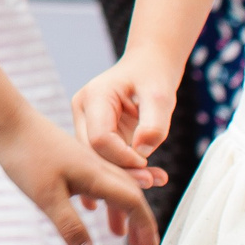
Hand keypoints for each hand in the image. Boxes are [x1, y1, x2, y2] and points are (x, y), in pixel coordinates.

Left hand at [0, 106, 160, 244]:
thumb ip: (69, 225)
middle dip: (140, 220)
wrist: (6, 118)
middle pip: (130, 193)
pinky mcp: (70, 156)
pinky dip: (105, 197)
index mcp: (96, 173)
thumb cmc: (24, 153)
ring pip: (115, 185)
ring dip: (123, 209)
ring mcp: (83, 159)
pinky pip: (98, 179)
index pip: (132, 201)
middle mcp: (96, 164)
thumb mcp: (45, 196)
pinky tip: (92, 205)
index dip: (143, 224)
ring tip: (122, 233)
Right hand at [71, 51, 176, 177]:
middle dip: (122, 172)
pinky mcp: (95, 134)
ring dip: (125, 175)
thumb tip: (142, 153)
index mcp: (93, 97)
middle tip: (153, 179)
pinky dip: (127, 171)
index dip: (123, 157)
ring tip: (155, 178)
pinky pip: (106, 159)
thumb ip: (154, 125)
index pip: (100, 139)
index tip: (148, 162)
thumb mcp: (161, 96)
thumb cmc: (153, 75)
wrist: (148, 65)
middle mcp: (83, 111)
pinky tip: (149, 177)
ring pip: (97, 160)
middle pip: (93, 153)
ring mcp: (86, 123)